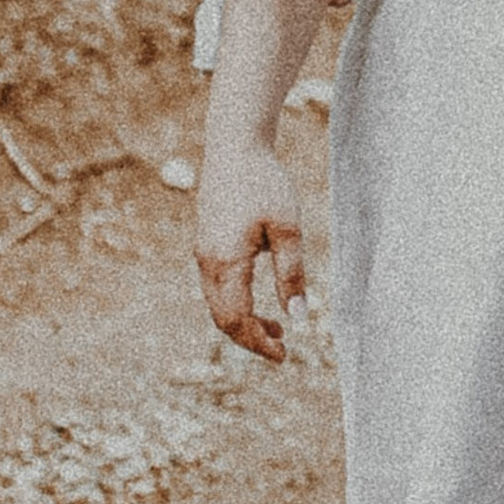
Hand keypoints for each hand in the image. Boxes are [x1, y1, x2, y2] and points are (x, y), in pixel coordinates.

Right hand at [195, 141, 307, 362]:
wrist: (235, 147)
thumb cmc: (265, 183)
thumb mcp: (287, 229)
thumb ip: (292, 273)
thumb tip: (300, 315)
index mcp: (225, 262)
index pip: (236, 320)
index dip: (257, 343)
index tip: (283, 356)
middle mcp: (207, 263)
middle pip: (223, 318)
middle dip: (250, 338)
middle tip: (282, 347)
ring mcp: (203, 254)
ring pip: (217, 304)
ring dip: (243, 321)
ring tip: (276, 328)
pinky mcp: (206, 244)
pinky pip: (216, 287)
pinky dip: (235, 302)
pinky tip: (258, 299)